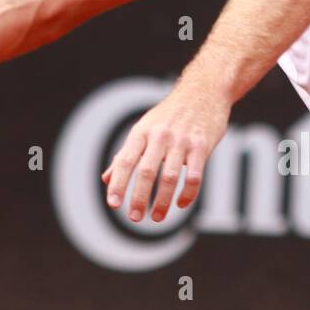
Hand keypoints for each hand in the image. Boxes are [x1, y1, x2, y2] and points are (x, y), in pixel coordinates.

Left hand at [101, 85, 230, 223]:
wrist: (203, 91)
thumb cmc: (169, 114)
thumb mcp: (144, 128)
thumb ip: (126, 154)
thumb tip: (106, 179)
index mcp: (142, 131)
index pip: (125, 160)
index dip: (118, 183)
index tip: (113, 204)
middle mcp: (160, 135)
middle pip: (146, 171)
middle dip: (138, 197)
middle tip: (133, 218)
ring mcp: (182, 140)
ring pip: (170, 176)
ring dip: (162, 201)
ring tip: (156, 218)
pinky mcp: (202, 145)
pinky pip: (194, 176)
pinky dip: (187, 194)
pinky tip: (181, 204)